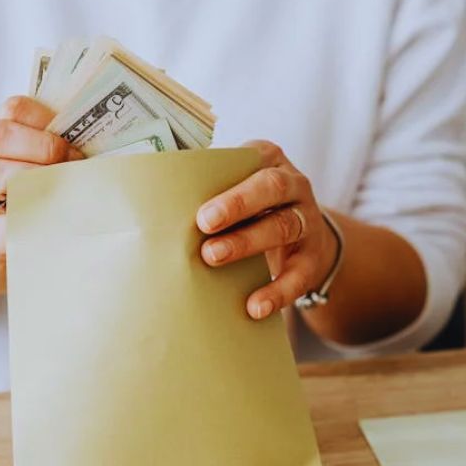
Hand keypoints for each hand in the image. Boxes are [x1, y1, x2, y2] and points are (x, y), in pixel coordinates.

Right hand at [0, 96, 81, 299]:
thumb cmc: (18, 214)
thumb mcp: (29, 176)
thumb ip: (52, 157)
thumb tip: (105, 148)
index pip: (13, 109)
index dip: (46, 117)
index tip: (73, 139)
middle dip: (44, 146)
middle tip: (73, 164)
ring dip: (33, 176)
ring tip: (60, 189)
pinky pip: (2, 224)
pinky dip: (29, 219)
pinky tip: (52, 222)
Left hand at [197, 141, 337, 319]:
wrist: (304, 243)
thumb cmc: (253, 211)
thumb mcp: (237, 191)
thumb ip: (207, 191)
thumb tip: (153, 206)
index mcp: (269, 161)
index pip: (254, 158)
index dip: (229, 177)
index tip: (201, 206)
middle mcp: (294, 186)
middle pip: (271, 187)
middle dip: (237, 204)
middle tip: (204, 223)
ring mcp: (307, 221)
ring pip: (283, 226)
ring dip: (247, 242)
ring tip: (212, 256)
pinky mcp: (312, 259)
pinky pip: (298, 275)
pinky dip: (277, 292)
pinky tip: (255, 307)